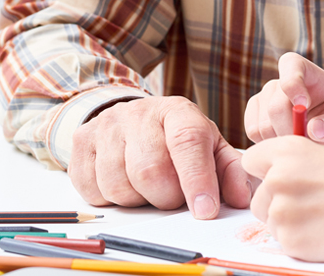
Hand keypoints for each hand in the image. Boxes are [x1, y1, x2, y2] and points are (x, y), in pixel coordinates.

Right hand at [68, 95, 253, 216]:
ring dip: (139, 200)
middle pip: (150, 170)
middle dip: (167, 197)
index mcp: (178, 112)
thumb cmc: (178, 138)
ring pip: (119, 185)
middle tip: (173, 195)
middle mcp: (139, 113)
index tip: (205, 210)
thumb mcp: (210, 148)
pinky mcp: (81, 143)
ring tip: (149, 188)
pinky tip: (125, 184)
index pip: (187, 142)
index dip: (197, 180)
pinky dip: (112, 199)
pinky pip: (93, 190)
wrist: (134, 118)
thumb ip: (229, 172)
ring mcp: (106, 126)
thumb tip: (242, 198)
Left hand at [242, 138, 323, 261]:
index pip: (250, 161)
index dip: (265, 172)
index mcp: (287, 150)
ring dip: (289, 221)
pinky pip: (283, 242)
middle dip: (277, 202)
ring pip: (269, 220)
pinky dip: (300, 240)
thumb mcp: (323, 154)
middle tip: (312, 202)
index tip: (281, 180)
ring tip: (323, 214)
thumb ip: (288, 162)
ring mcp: (282, 210)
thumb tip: (263, 178)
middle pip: (257, 196)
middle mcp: (278, 177)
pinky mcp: (290, 240)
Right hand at [245, 53, 323, 149]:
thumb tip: (315, 128)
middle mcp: (280, 82)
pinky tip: (283, 141)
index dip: (293, 84)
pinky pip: (253, 132)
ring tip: (297, 141)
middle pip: (276, 106)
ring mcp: (263, 97)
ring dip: (281, 140)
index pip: (291, 65)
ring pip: (263, 124)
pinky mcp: (252, 114)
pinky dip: (268, 143)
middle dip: (290, 130)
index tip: (304, 105)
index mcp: (307, 73)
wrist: (319, 142)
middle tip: (305, 143)